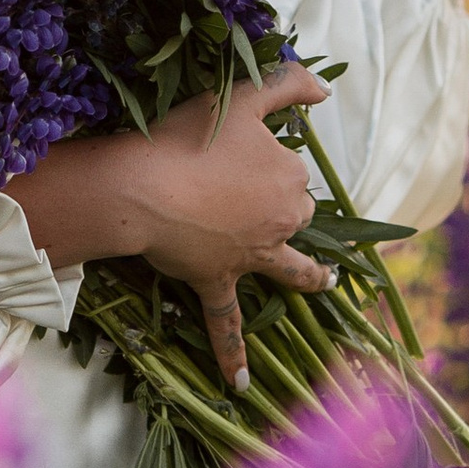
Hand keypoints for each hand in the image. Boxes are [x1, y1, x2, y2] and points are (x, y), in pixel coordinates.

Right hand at [4, 57, 331, 392]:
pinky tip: (239, 383)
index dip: (269, 158)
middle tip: (250, 194)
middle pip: (295, 214)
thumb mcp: (240, 95)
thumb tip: (324, 89)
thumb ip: (286, 84)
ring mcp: (252, 257)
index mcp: (289, 178)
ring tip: (325, 284)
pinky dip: (231, 353)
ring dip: (309, 277)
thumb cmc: (189, 136)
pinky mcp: (217, 281)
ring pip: (289, 268)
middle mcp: (281, 221)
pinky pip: (226, 322)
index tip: (241, 150)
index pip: (291, 169)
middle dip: (283, 206)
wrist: (143, 186)